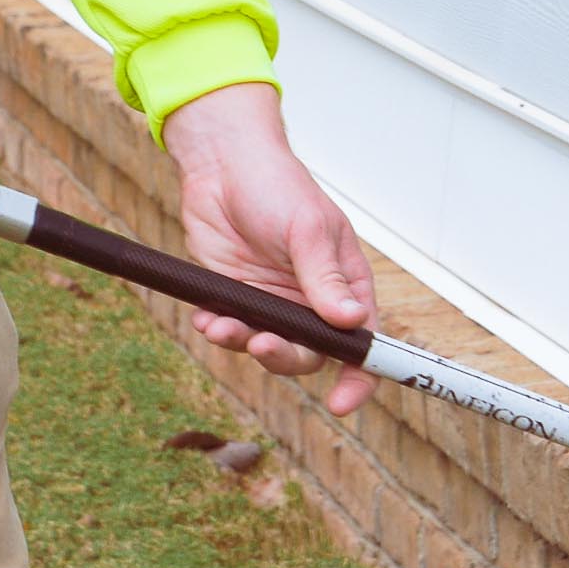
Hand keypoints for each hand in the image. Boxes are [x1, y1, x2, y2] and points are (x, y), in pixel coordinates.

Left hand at [160, 82, 378, 414]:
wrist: (221, 164)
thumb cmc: (275, 184)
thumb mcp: (306, 228)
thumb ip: (324, 277)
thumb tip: (350, 321)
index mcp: (343, 282)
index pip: (362, 339)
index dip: (359, 376)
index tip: (343, 402)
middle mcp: (311, 299)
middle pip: (310, 355)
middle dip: (285, 358)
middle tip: (261, 345)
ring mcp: (273, 300)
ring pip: (267, 346)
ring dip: (245, 344)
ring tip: (222, 325)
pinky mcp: (237, 297)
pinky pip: (232, 329)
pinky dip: (220, 330)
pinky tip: (206, 316)